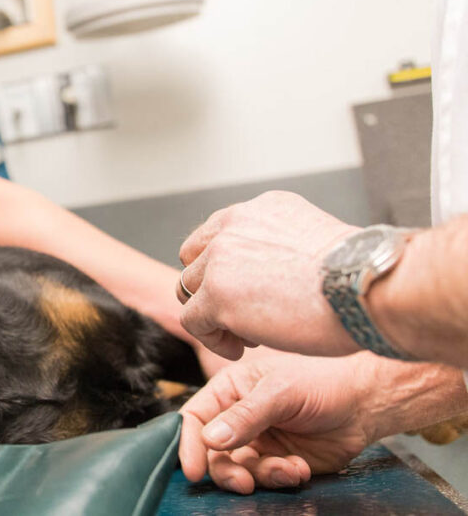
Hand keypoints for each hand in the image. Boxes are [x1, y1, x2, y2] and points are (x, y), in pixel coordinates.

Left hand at [178, 191, 358, 359]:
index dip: (223, 268)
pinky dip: (212, 339)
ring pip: (189, 291)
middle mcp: (233, 226)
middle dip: (212, 290)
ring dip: (213, 316)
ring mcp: (220, 259)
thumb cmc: (358, 274)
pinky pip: (194, 321)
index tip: (242, 290)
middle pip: (195, 261)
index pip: (216, 235)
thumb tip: (271, 272)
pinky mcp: (217, 295)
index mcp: (259, 210)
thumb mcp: (311, 241)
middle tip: (241, 315)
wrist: (368, 286)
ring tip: (246, 335)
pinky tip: (240, 348)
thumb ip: (278, 248)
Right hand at [179, 353, 375, 493]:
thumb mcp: (280, 392)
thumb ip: (244, 416)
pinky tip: (300, 468)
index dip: (188, 444)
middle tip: (243, 481)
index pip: (195, 418)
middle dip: (226, 471)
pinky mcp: (279, 461)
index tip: (192, 469)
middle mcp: (238, 418)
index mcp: (230, 391)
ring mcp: (258, 441)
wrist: (365, 403)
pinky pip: (267, 478)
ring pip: (239, 470)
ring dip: (261, 475)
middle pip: (213, 453)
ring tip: (288, 469)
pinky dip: (282, 478)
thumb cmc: (322, 381)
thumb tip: (210, 439)